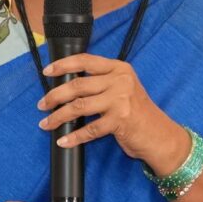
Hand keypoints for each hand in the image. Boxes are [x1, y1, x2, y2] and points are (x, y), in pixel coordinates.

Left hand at [39, 52, 185, 166]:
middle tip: (42, 104)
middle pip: (78, 85)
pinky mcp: (120, 120)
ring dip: (58, 116)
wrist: (159, 135)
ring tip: (47, 123)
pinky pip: (90, 129)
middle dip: (55, 95)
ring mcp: (121, 100)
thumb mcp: (122, 89)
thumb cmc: (137, 113)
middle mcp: (120, 80)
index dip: (63, 65)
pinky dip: (74, 137)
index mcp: (119, 68)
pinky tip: (64, 140)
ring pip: (79, 106)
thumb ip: (101, 83)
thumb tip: (66, 86)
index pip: (85, 60)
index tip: (47, 72)